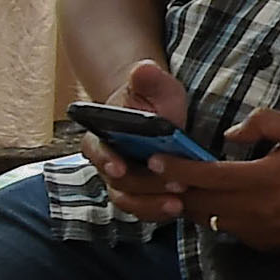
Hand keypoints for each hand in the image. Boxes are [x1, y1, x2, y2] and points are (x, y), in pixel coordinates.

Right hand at [72, 58, 200, 221]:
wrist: (156, 114)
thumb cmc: (152, 98)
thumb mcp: (154, 84)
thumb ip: (147, 79)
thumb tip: (143, 69)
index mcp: (102, 136)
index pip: (97, 150)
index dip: (106, 160)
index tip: (119, 167)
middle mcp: (109, 163)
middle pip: (117, 183)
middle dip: (142, 187)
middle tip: (171, 186)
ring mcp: (126, 182)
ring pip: (130, 201)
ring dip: (151, 206)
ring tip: (176, 205)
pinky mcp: (145, 194)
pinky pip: (147, 208)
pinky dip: (161, 211)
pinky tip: (183, 210)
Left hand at [170, 109, 279, 251]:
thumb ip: (262, 122)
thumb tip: (228, 134)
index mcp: (259, 179)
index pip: (203, 175)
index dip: (175, 168)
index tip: (155, 160)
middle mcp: (252, 209)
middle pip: (195, 202)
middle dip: (172, 189)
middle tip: (157, 177)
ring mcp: (255, 231)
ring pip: (206, 220)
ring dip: (191, 205)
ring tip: (182, 191)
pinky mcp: (262, 244)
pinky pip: (228, 232)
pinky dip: (217, 218)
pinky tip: (219, 206)